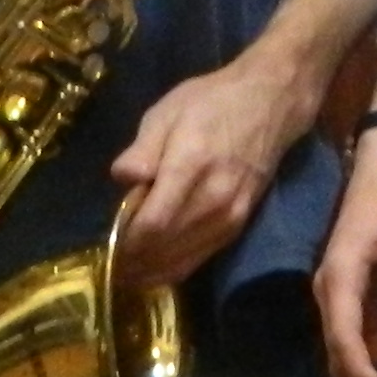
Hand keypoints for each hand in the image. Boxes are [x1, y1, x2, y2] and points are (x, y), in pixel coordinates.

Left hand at [107, 52, 312, 294]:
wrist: (269, 103)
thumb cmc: (211, 102)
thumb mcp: (166, 113)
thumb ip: (142, 150)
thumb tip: (122, 181)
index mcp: (190, 166)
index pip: (153, 223)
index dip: (127, 242)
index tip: (106, 247)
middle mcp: (213, 199)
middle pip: (165, 247)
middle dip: (133, 261)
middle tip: (109, 267)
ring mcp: (230, 215)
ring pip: (183, 259)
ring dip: (152, 271)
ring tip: (126, 274)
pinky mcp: (239, 224)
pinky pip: (202, 257)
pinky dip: (175, 268)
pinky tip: (155, 270)